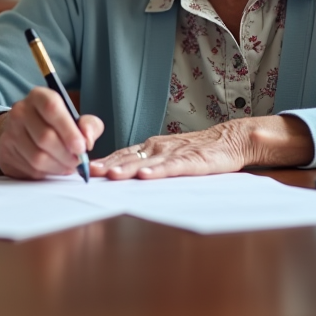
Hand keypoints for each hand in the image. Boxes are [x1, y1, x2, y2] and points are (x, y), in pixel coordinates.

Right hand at [0, 87, 103, 179]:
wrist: (24, 131)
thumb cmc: (55, 124)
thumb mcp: (75, 119)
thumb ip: (89, 125)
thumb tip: (88, 139)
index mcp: (38, 96)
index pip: (51, 109)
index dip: (69, 130)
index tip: (81, 147)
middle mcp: (20, 111)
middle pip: (45, 137)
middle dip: (66, 155)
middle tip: (78, 161)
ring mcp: (9, 131)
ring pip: (37, 157)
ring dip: (58, 166)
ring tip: (68, 166)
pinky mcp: (5, 152)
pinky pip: (29, 169)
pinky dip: (46, 173)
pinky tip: (53, 168)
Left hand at [90, 115, 312, 179]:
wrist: (232, 139)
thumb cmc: (199, 150)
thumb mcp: (168, 155)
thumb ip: (147, 162)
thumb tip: (121, 174)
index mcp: (152, 146)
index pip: (123, 153)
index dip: (104, 161)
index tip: (84, 168)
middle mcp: (159, 146)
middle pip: (129, 156)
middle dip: (108, 165)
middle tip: (89, 172)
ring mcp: (176, 152)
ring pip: (147, 161)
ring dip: (128, 168)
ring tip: (111, 175)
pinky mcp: (194, 160)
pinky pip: (173, 166)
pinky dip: (158, 171)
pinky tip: (146, 176)